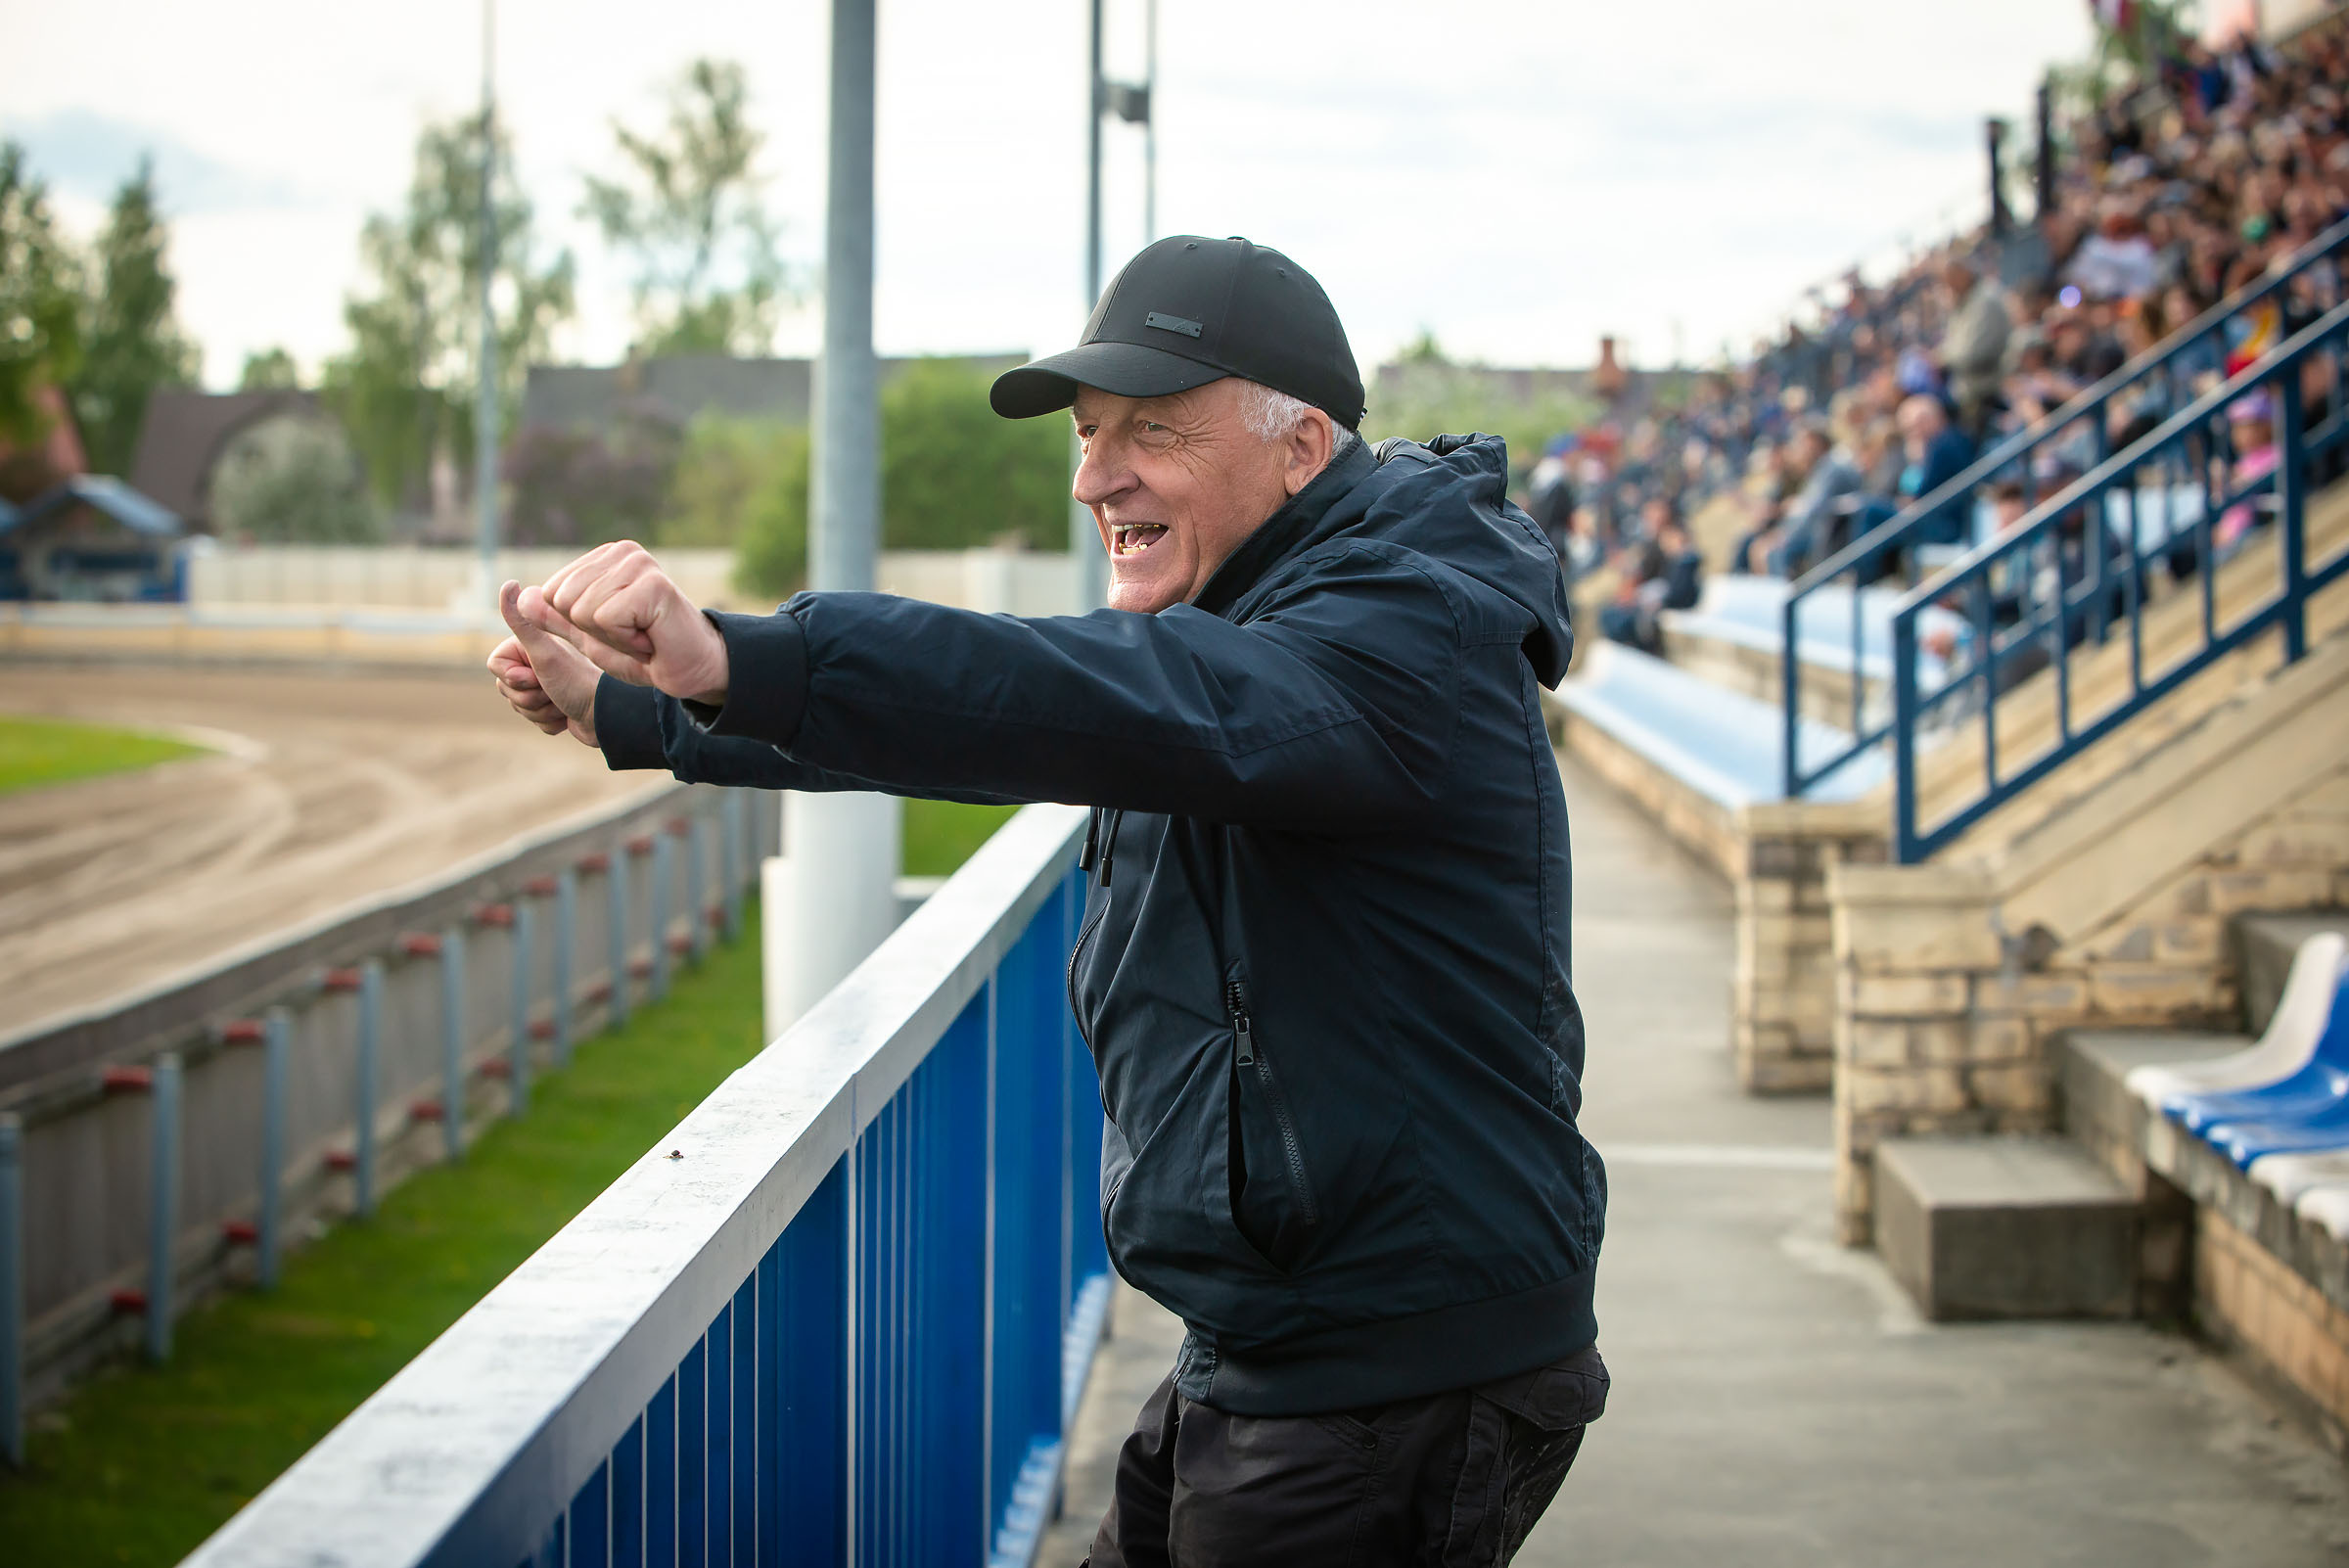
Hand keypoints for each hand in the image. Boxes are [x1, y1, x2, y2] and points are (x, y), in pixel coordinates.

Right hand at [488, 580, 602, 746]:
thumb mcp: (544, 652)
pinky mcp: (554, 706)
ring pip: (519, 707)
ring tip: (563, 701)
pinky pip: (536, 722)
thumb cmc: (576, 681)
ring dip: (542, 710)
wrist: (607, 713)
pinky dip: (551, 722)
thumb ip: (522, 621)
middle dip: (530, 696)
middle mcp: (536, 661)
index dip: (514, 676)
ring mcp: (545, 684)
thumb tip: (508, 584)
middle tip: (553, 689)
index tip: (537, 674)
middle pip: (505, 688)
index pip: (495, 666)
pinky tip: (568, 714)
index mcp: (530, 644)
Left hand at [533, 541, 729, 705]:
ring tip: (642, 636)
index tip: (616, 628)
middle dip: (593, 632)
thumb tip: (521, 597)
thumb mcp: (588, 636)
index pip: (554, 592)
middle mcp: (622, 552)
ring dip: (612, 639)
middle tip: (631, 635)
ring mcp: (639, 564)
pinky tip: (651, 638)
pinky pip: (606, 619)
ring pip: (583, 611)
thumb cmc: (644, 651)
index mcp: (605, 557)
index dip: (579, 624)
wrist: (690, 671)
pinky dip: (626, 641)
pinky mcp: (653, 585)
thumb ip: (555, 618)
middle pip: (565, 600)